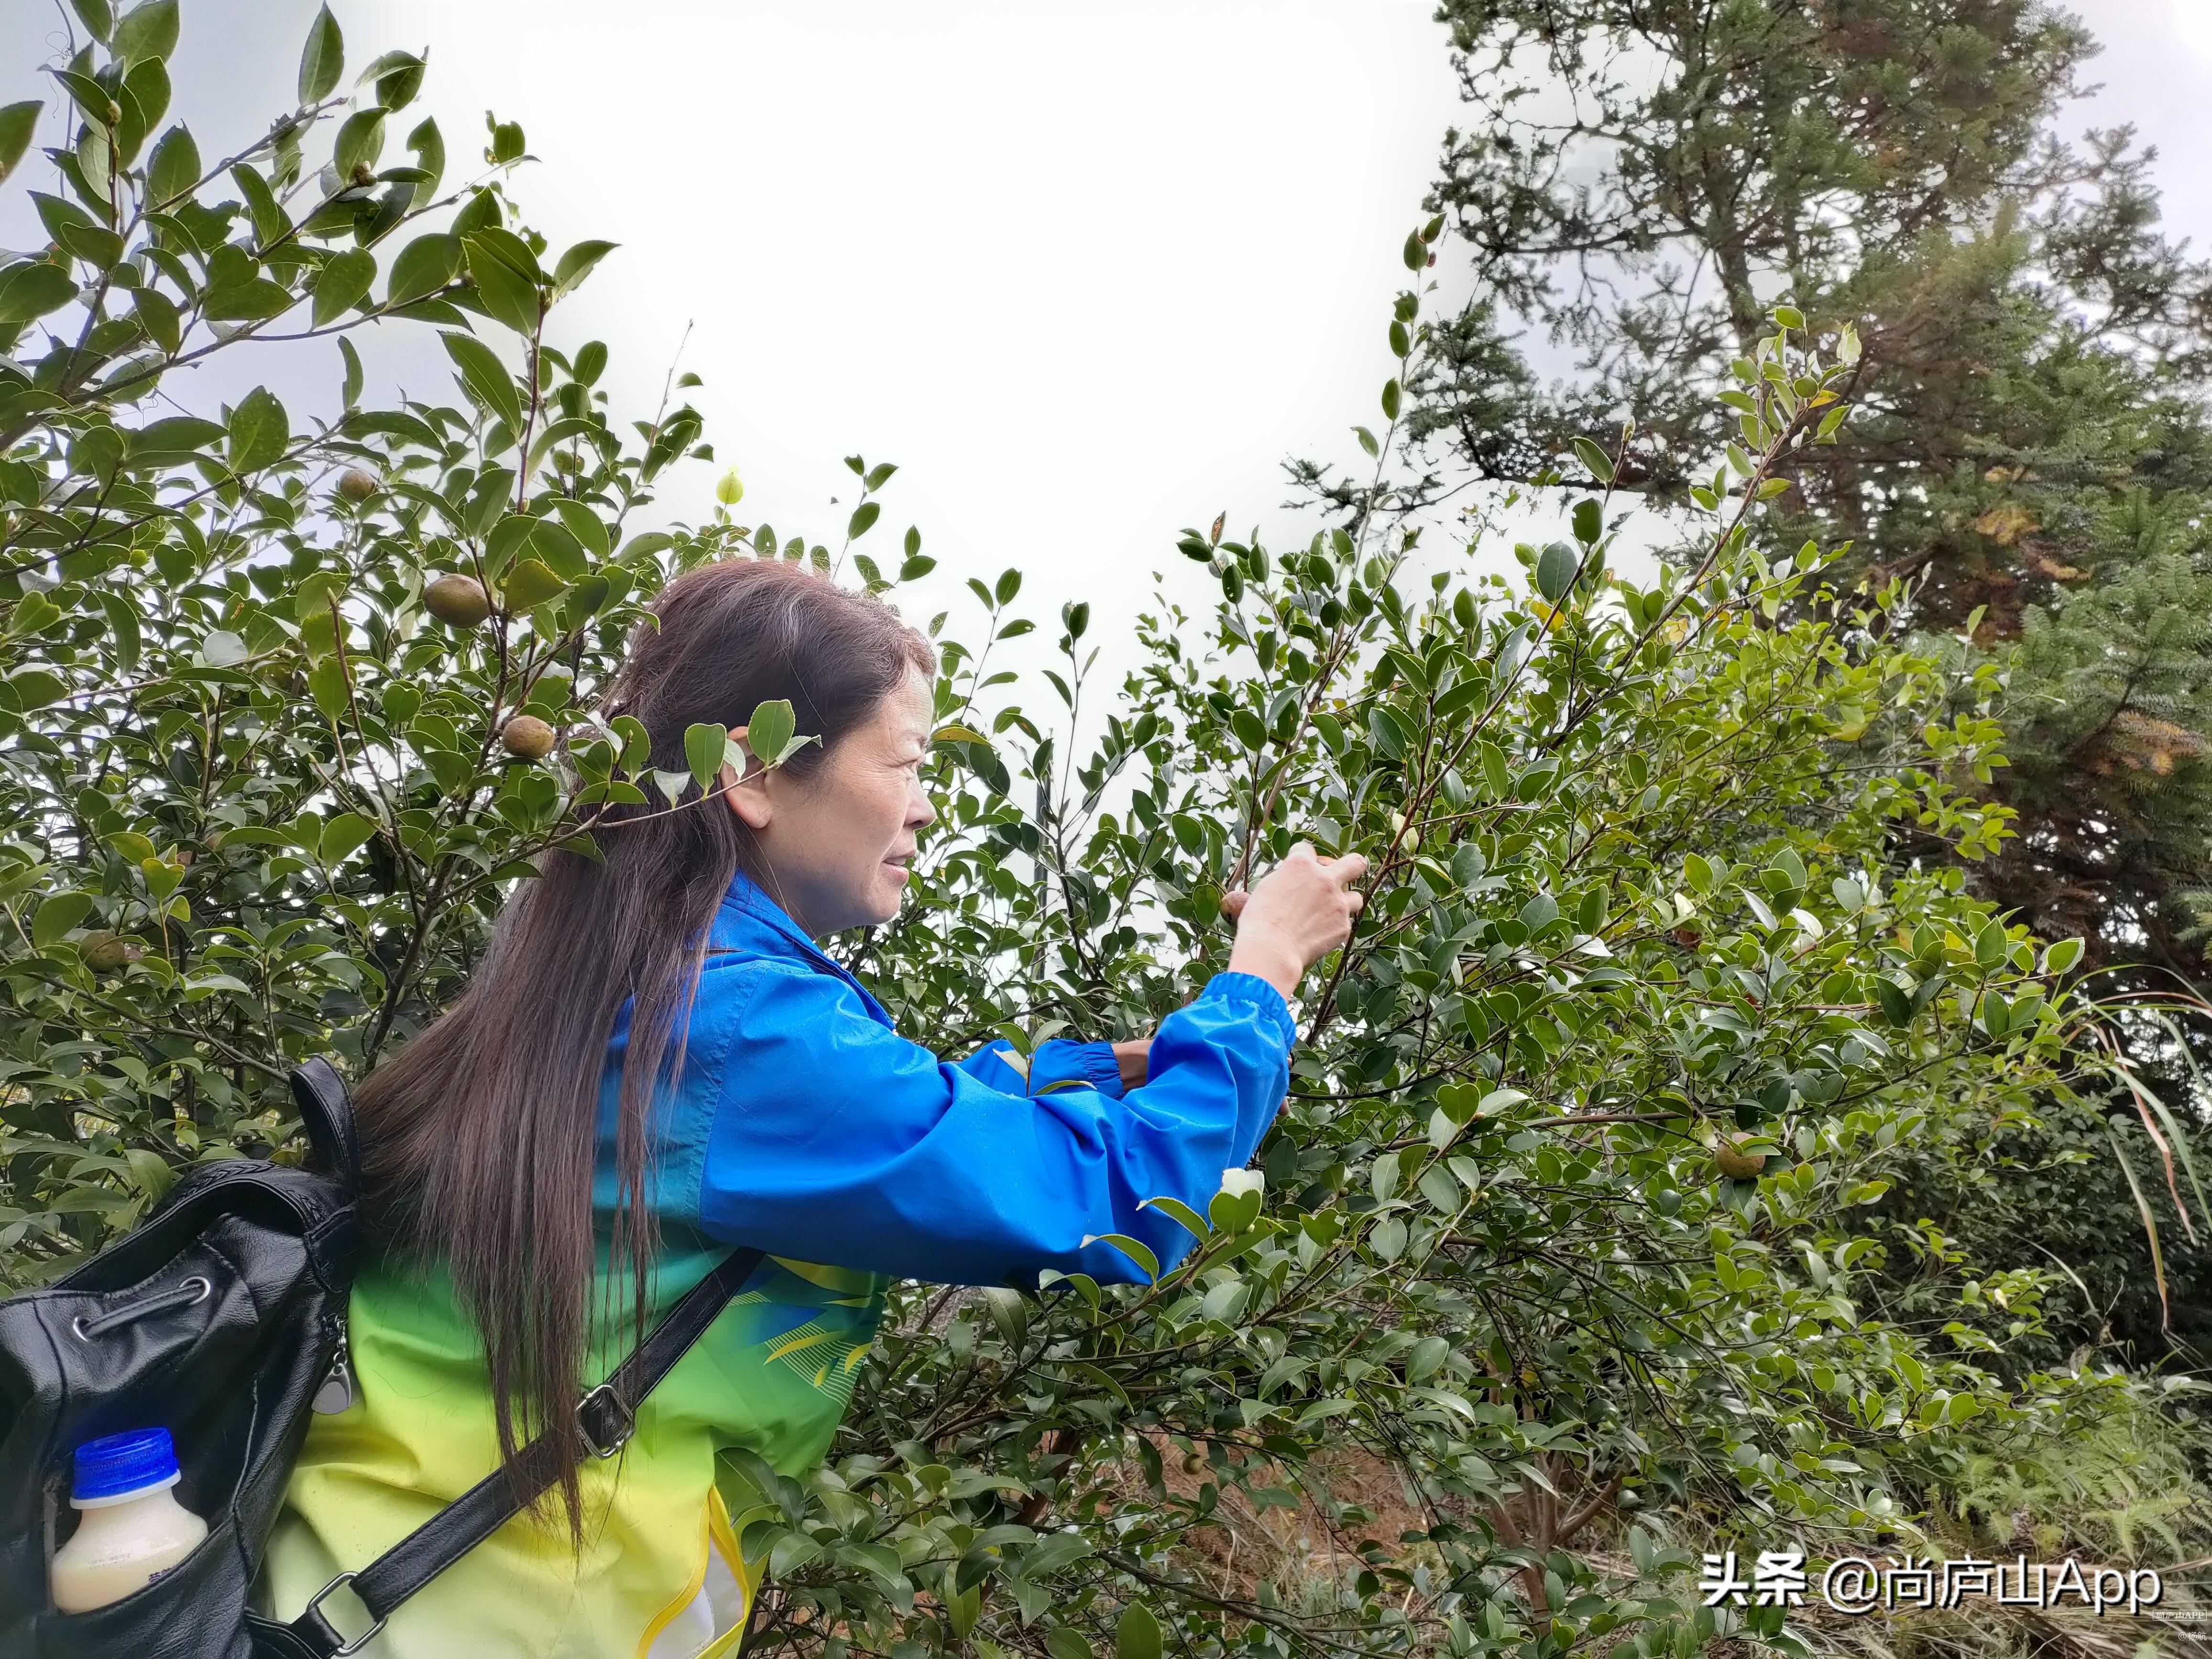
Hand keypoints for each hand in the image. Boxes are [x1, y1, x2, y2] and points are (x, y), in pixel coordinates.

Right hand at [1223, 843, 1366, 998]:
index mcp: (1301, 865)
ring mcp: (1338, 903)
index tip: (1297, 870)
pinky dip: (1335, 927)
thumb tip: (1287, 882)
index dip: (1301, 858)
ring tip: (1332, 912)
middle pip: (1354, 863)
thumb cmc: (1260, 921)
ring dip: (1346, 902)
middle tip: (1346, 874)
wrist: (1271, 949)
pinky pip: (1346, 923)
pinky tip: (1320, 934)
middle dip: (1353, 867)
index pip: (1307, 849)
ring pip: (1356, 897)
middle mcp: (1324, 879)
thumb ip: (1284, 879)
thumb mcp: (1265, 889)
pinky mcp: (1343, 926)